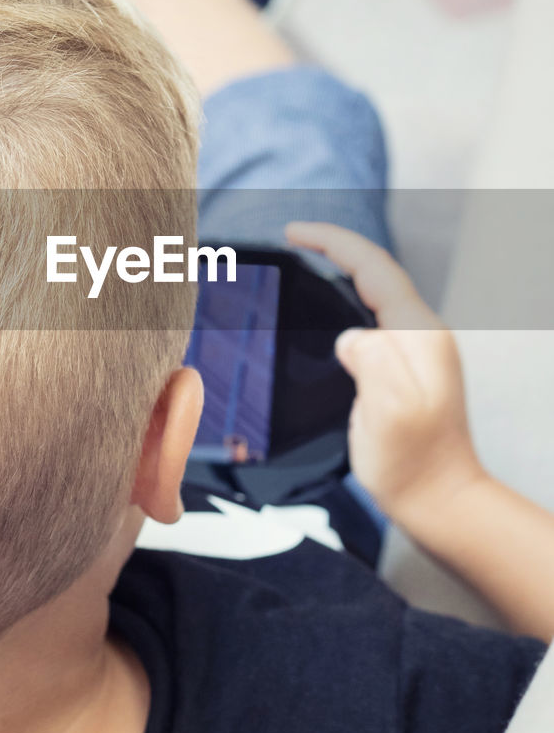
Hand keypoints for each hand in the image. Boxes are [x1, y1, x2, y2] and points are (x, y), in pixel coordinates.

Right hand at [285, 222, 486, 530]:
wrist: (439, 500)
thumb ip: (373, 360)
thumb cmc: (414, 463)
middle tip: (292, 240)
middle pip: (375, 273)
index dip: (332, 242)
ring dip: (339, 273)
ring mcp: (414, 353)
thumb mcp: (391, 410)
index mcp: (417, 334)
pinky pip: (371, 321)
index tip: (294, 232)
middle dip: (334, 248)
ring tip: (303, 265)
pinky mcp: (403, 372)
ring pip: (373, 295)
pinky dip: (343, 304)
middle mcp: (420, 335)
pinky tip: (323, 319)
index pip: (373, 267)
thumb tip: (349, 336)